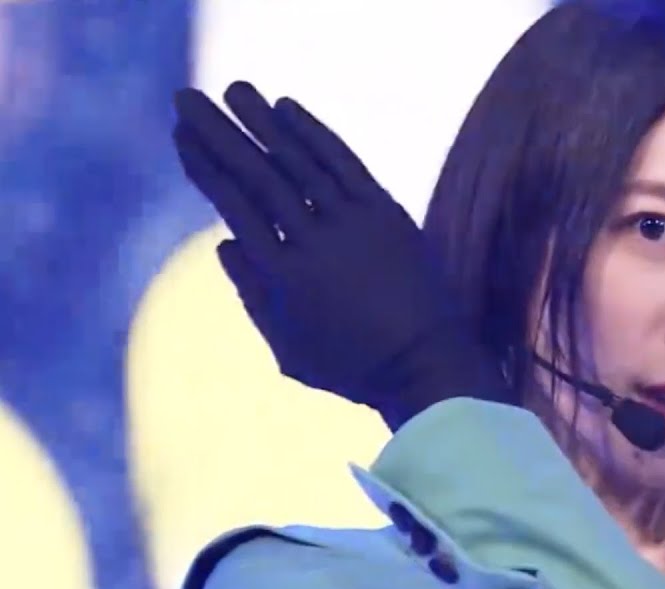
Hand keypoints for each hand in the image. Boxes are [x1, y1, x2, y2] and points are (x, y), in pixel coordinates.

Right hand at [172, 82, 508, 426]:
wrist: (426, 364)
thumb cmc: (352, 366)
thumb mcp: (288, 347)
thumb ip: (253, 294)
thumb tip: (225, 241)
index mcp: (283, 277)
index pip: (234, 207)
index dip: (205, 167)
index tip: (182, 136)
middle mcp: (315, 242)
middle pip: (258, 175)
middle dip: (220, 132)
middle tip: (187, 98)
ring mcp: (354, 225)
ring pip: (300, 161)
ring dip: (264, 122)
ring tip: (234, 90)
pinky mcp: (387, 214)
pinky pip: (345, 164)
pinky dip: (316, 134)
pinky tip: (288, 109)